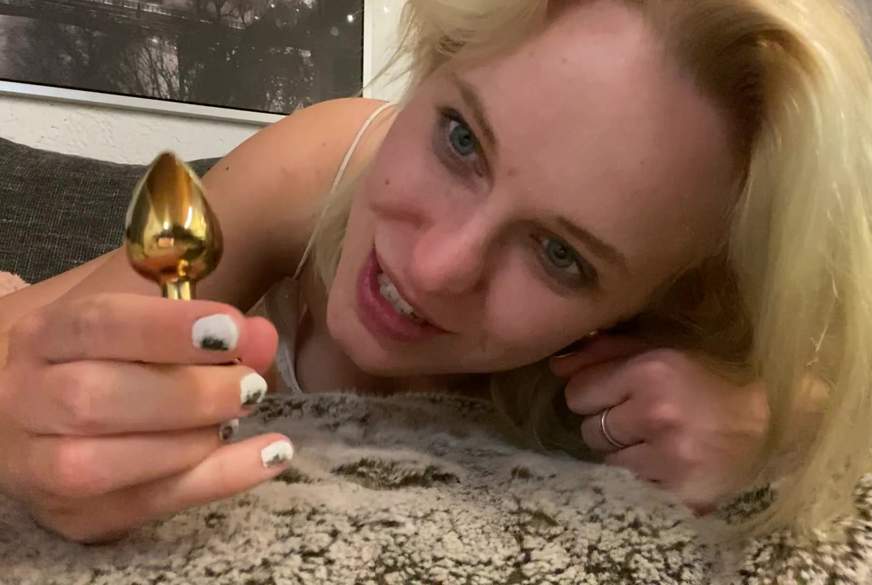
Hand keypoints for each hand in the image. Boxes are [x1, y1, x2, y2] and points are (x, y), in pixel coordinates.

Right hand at [0, 293, 290, 542]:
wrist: (40, 415)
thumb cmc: (105, 356)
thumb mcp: (140, 320)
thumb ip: (199, 324)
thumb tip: (262, 337)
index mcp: (42, 336)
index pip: (97, 325)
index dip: (168, 327)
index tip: (233, 330)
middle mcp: (26, 399)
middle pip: (93, 400)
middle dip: (189, 393)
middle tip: (249, 384)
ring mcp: (41, 465)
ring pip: (102, 463)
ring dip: (194, 439)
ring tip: (241, 413)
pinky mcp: (77, 513)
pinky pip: (149, 504)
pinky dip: (221, 479)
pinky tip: (271, 456)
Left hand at [550, 335, 768, 511]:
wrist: (776, 418)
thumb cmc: (713, 374)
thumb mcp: (662, 349)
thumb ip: (606, 353)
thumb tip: (555, 365)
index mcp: (649, 371)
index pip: (578, 391)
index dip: (594, 393)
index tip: (616, 392)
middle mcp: (654, 413)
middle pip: (588, 428)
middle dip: (607, 422)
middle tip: (640, 416)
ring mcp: (667, 455)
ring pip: (608, 458)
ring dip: (624, 450)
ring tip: (659, 436)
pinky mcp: (678, 488)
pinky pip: (634, 481)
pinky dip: (646, 471)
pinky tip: (671, 457)